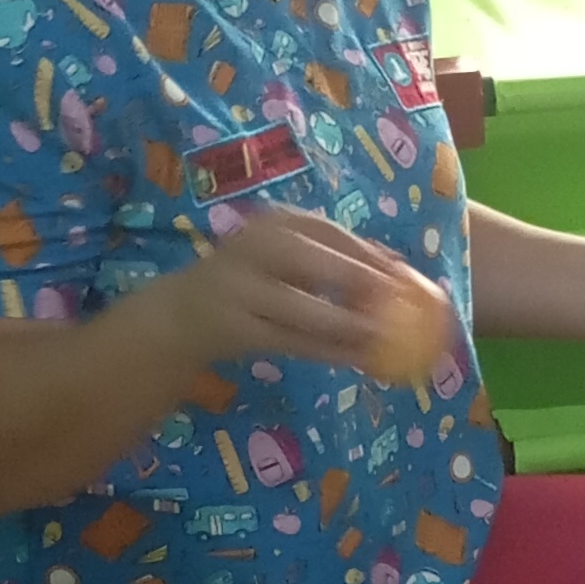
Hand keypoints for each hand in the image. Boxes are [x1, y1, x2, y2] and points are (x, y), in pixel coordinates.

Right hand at [142, 208, 442, 380]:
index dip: (366, 251)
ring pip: (299, 308)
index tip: (403, 273)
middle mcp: (250, 248)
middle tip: (400, 304)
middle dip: (357, 280)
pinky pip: (290, 342)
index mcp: (270, 223)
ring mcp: (237, 289)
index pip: (323, 231)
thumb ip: (335, 261)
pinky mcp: (234, 329)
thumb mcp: (288, 261)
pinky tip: (359, 360)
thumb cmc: (252, 283)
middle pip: (307, 260)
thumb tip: (400, 269)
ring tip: (385, 339)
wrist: (182, 316)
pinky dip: (327, 351)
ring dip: (345, 324)